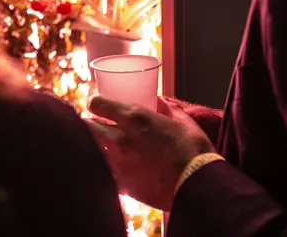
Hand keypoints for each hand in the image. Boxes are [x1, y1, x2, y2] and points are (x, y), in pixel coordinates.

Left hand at [88, 95, 214, 209]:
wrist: (199, 186)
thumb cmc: (194, 151)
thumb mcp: (184, 122)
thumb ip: (168, 108)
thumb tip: (160, 101)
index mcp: (134, 119)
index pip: (97, 104)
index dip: (94, 102)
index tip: (96, 103)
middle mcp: (120, 139)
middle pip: (87, 127)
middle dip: (89, 124)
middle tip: (97, 124)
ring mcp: (119, 163)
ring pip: (93, 150)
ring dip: (96, 146)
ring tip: (104, 146)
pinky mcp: (123, 185)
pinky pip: (106, 173)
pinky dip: (108, 169)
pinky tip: (116, 168)